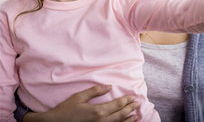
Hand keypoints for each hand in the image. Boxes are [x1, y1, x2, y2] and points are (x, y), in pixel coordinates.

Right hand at [22, 85, 138, 121]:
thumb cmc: (65, 110)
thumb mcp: (79, 97)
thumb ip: (95, 91)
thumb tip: (109, 86)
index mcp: (97, 111)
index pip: (117, 104)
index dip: (126, 100)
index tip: (133, 97)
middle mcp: (100, 121)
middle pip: (120, 114)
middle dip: (130, 108)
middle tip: (137, 103)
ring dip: (128, 120)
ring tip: (136, 116)